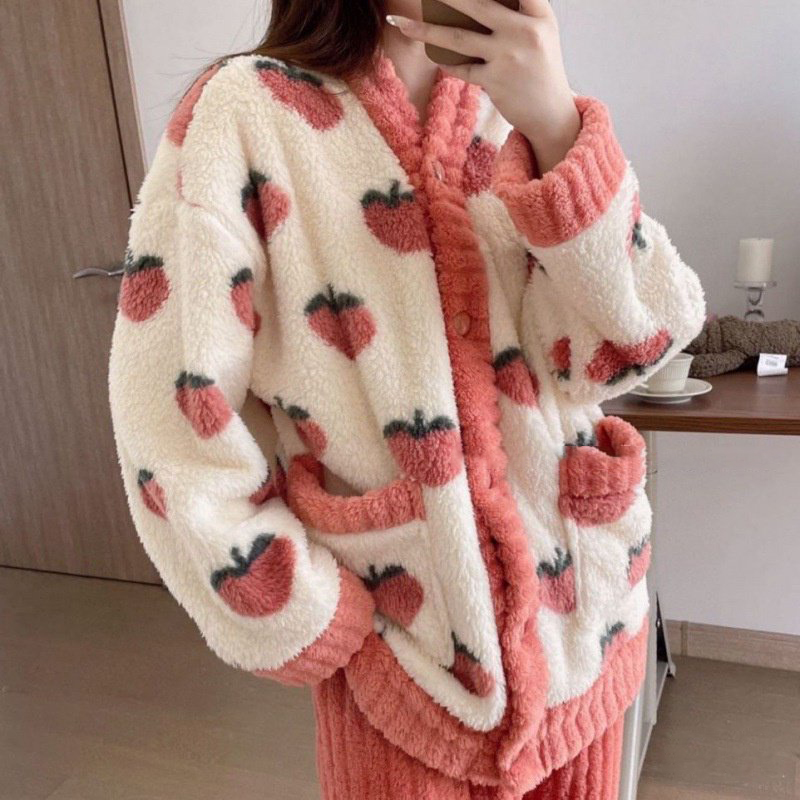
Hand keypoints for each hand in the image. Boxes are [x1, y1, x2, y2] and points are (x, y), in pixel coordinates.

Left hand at [386, 0, 580, 173]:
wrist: (550, 114)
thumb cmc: (540, 69)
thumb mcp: (540, 33)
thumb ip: (518, 12)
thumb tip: (470, 5)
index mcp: (540, 14)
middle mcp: (525, 31)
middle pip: (477, 4)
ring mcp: (509, 57)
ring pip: (458, 37)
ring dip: (425, 30)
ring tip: (401, 23)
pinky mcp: (495, 81)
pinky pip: (461, 67)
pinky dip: (446, 61)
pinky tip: (434, 55)